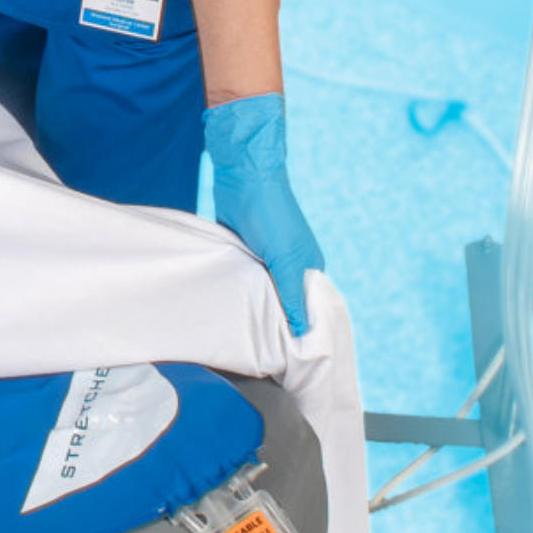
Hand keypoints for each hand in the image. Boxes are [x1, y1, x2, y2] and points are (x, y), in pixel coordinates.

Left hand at [205, 91, 324, 333]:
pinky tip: (225, 308)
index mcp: (307, 267)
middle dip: (270, 322)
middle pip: (281, 302)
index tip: (285, 357)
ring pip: (258, 291)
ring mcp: (264, 258)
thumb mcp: (286, 259)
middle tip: (256, 353)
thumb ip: (292, 296)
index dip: (298, 330)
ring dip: (249, 306)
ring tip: (237, 336)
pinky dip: (234, 290)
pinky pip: (239, 278)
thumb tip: (301, 334)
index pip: (307, 308)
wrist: (244, 175)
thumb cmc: (271, 215)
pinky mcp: (241, 250)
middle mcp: (288, 265)